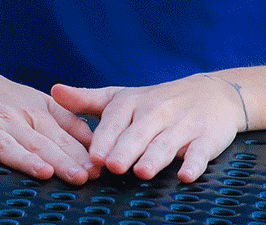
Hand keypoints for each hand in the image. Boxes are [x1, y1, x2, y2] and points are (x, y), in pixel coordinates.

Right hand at [0, 59, 95, 182]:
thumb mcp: (37, 101)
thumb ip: (66, 121)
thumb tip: (96, 143)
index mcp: (32, 112)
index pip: (59, 136)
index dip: (78, 154)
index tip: (96, 170)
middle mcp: (9, 118)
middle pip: (37, 142)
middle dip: (60, 160)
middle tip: (80, 177)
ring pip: (4, 143)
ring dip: (23, 158)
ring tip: (42, 171)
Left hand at [51, 74, 248, 182]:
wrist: (212, 93)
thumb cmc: (156, 101)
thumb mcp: (120, 97)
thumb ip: (86, 99)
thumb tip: (53, 91)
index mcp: (132, 103)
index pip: (115, 121)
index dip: (104, 139)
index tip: (93, 156)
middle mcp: (156, 112)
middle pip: (138, 134)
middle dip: (125, 150)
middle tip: (112, 166)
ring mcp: (183, 124)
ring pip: (166, 143)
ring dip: (154, 157)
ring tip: (141, 171)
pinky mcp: (207, 137)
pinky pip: (200, 152)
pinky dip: (194, 163)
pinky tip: (185, 175)